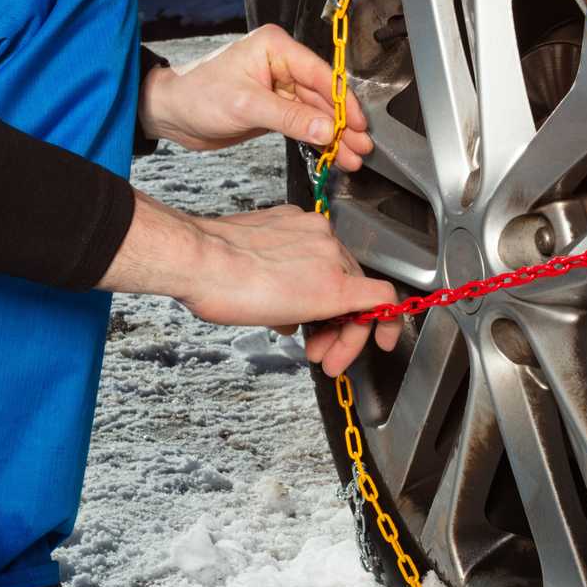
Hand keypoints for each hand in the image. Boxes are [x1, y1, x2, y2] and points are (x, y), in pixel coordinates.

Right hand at [97, 193, 400, 376]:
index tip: (332, 319)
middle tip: (321, 351)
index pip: (331, 265)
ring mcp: (330, 256)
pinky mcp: (337, 284)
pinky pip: (378, 298)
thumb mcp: (250, 270)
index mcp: (300, 229)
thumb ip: (279, 286)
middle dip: (336, 323)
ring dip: (346, 332)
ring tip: (326, 357)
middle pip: (348, 281)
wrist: (202, 262)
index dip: (333, 298)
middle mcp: (320, 236)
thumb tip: (289, 317)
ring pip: (361, 293)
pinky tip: (385, 341)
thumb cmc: (210, 266)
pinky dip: (385, 322)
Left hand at [139, 23, 374, 170]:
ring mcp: (279, 86)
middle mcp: (281, 63)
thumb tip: (327, 130)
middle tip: (361, 147)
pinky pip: (303, 123)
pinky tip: (333, 154)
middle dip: (343, 124)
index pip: (320, 74)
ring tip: (352, 157)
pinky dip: (318, 139)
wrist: (170, 113)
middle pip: (323, 95)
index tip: (357, 125)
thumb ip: (290, 118)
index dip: (342, 101)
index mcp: (276, 48)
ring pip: (316, 113)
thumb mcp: (246, 106)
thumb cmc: (196, 95)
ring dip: (334, 136)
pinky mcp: (275, 108)